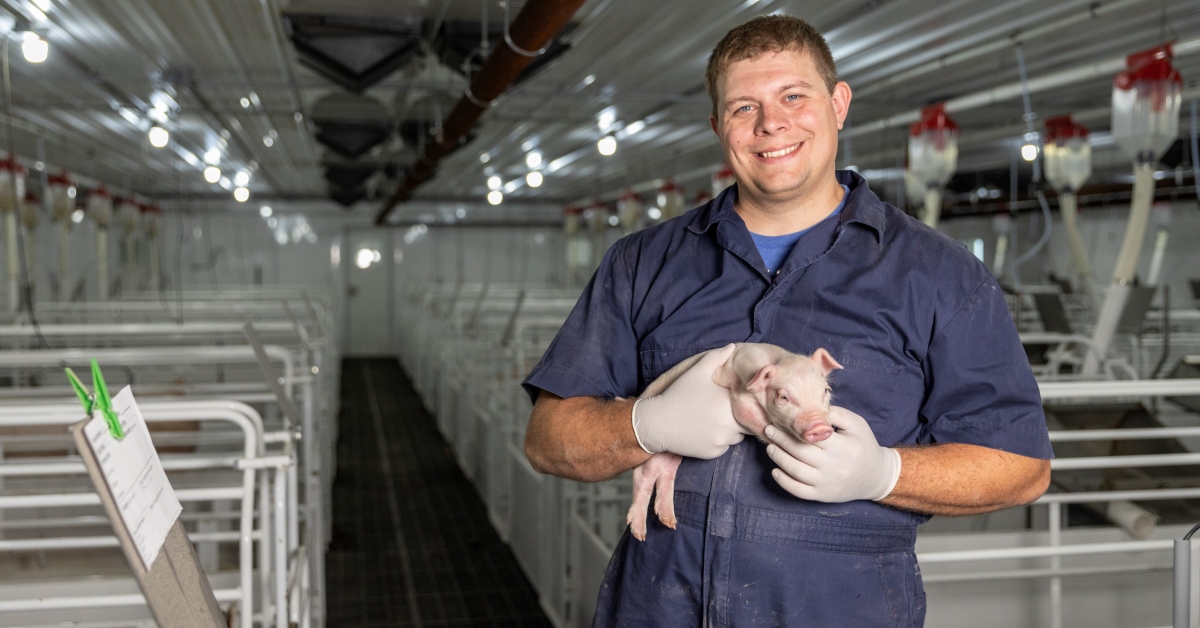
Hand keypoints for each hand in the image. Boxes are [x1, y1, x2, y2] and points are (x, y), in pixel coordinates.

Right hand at [632, 344, 745, 458]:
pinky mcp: (713, 453)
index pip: (749, 405)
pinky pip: (723, 447)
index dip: (742, 401)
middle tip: (721, 410)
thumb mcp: (696, 372)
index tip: (730, 399)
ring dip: (729, 430)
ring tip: (711, 420)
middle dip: (737, 417)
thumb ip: (716, 358)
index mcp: (728, 403)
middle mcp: (729, 425)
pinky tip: (703, 431)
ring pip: (736, 436)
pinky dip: (718, 440)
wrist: (657, 423)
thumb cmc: (677, 395)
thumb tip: (733, 347)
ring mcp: (721, 441)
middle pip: (745, 422)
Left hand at [764, 406, 900, 501]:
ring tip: (770, 447)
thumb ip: (836, 414)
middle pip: (800, 452)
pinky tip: (775, 471)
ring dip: (779, 458)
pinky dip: (784, 482)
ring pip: (796, 471)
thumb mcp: (856, 424)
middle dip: (780, 440)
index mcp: (842, 447)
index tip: (779, 420)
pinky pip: (799, 491)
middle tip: (769, 430)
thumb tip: (811, 408)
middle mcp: (833, 466)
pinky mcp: (822, 496)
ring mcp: (826, 483)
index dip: (792, 428)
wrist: (876, 476)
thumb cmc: (864, 445)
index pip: (811, 436)